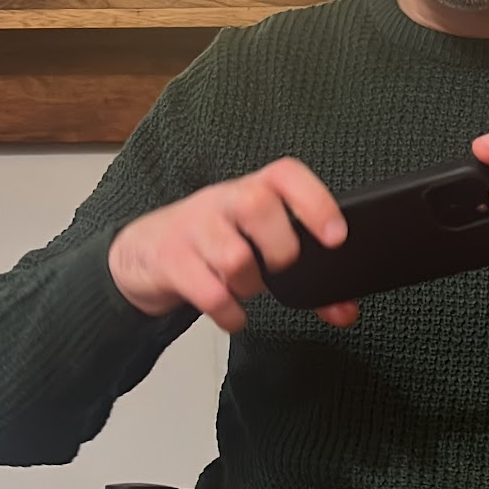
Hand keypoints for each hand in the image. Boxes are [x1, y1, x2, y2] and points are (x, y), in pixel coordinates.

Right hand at [108, 158, 357, 333]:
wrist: (143, 250)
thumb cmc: (213, 243)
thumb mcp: (257, 247)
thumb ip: (305, 278)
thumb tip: (345, 311)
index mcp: (252, 189)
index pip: (286, 175)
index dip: (315, 201)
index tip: (335, 236)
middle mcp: (222, 201)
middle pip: (257, 206)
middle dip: (280, 249)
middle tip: (278, 270)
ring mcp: (193, 228)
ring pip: (234, 256)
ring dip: (248, 286)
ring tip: (245, 289)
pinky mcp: (171, 260)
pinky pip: (208, 292)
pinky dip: (228, 313)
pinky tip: (231, 313)